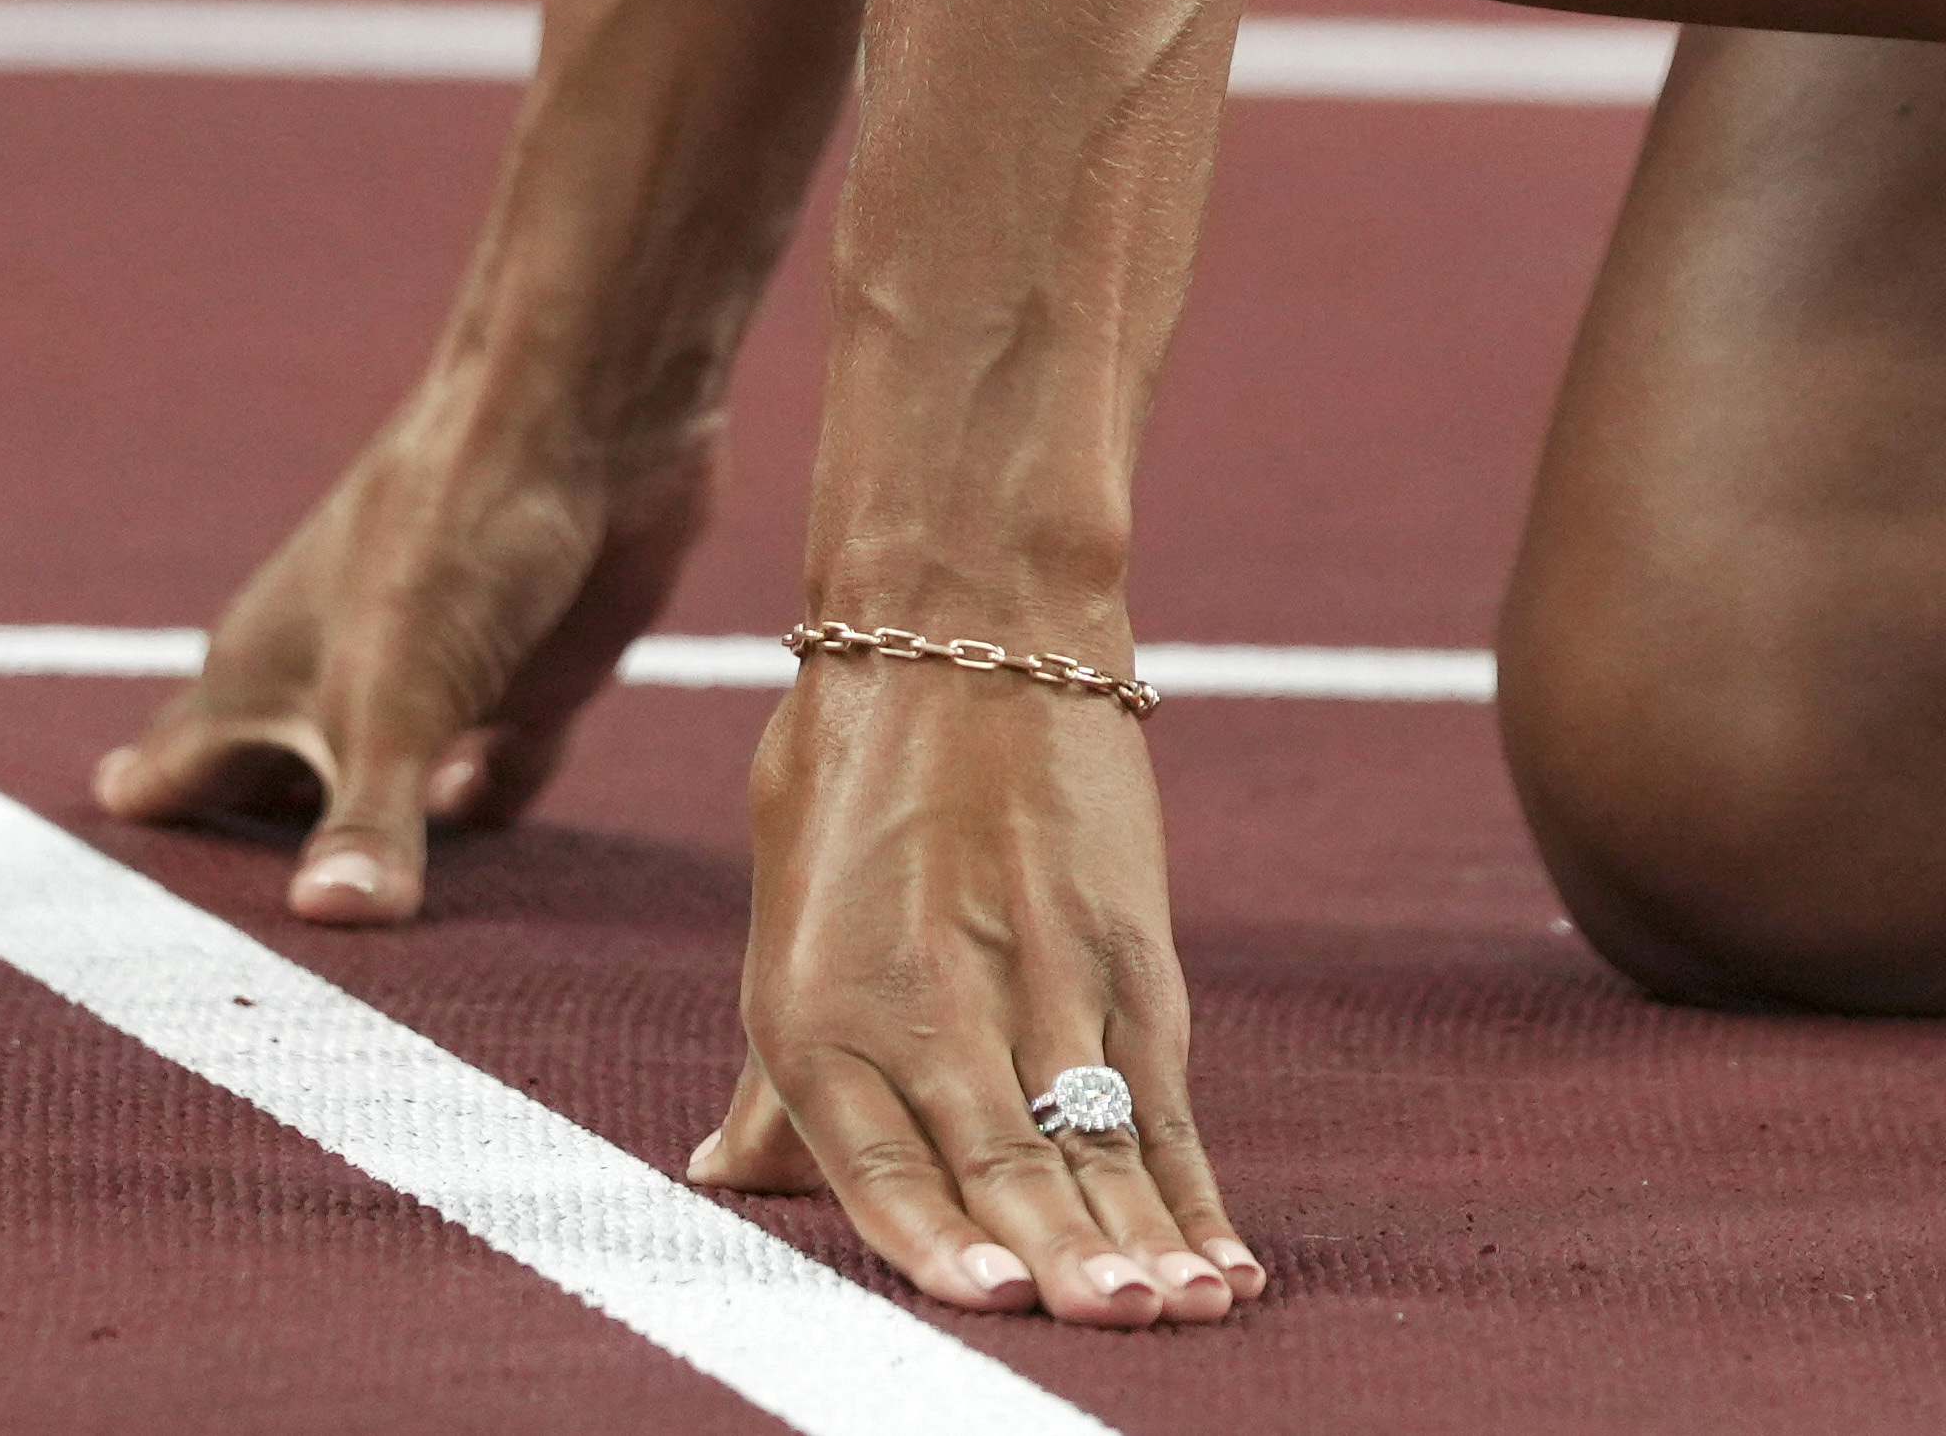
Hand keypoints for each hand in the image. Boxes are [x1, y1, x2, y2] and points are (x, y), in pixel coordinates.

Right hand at [91, 385, 706, 923]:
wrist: (584, 413)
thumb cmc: (452, 532)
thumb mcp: (397, 694)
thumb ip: (366, 816)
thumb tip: (330, 919)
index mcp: (263, 676)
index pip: (172, 768)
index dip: (136, 829)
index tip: (81, 918)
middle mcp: (334, 684)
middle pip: (267, 794)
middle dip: (246, 865)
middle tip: (205, 960)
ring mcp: (431, 681)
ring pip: (377, 791)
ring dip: (368, 850)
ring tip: (341, 950)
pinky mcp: (527, 682)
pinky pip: (493, 781)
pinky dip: (484, 817)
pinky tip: (485, 869)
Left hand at [695, 649, 1254, 1322]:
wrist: (963, 613)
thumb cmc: (852, 765)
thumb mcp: (783, 910)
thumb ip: (775, 1072)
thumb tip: (724, 1177)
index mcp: (819, 1004)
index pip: (876, 1164)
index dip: (936, 1245)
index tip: (988, 1311)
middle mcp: (928, 996)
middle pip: (1002, 1159)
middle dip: (1058, 1263)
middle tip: (1109, 1332)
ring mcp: (1039, 969)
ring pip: (1094, 1133)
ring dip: (1139, 1238)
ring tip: (1175, 1314)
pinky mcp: (1127, 941)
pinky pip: (1163, 1087)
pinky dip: (1193, 1179)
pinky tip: (1221, 1252)